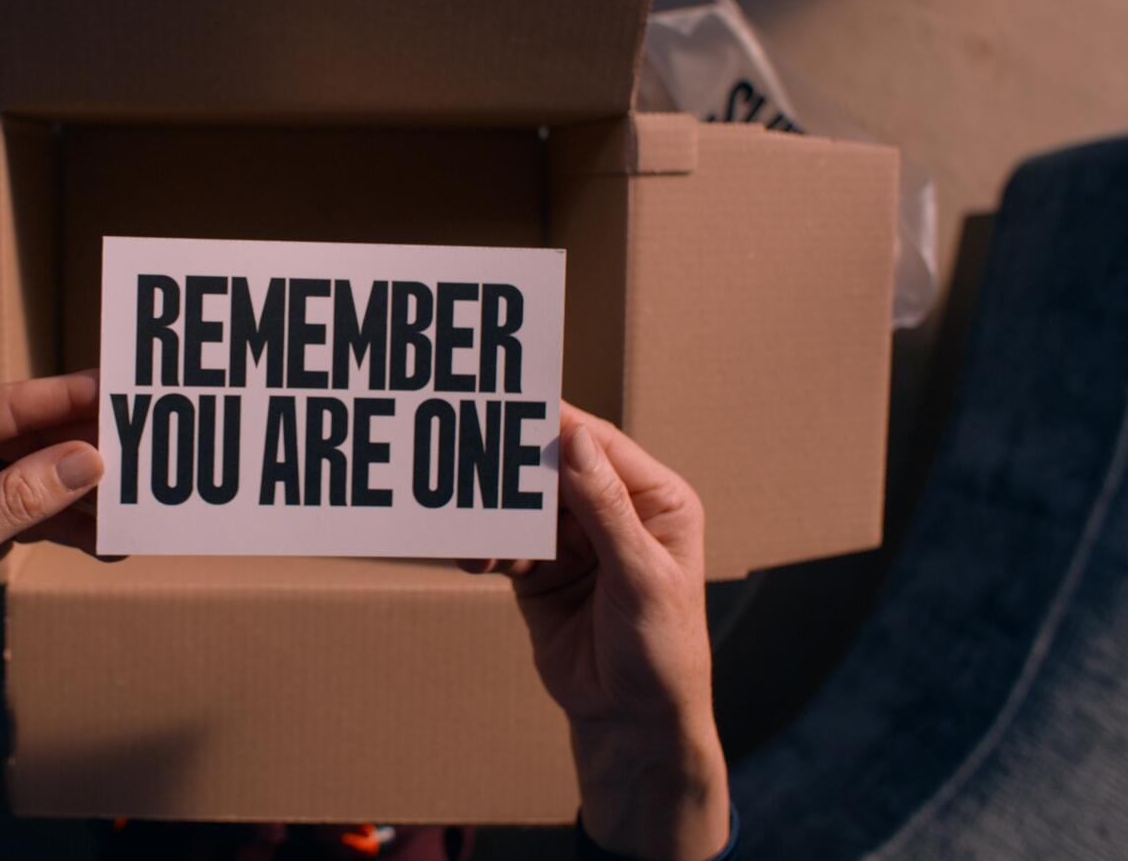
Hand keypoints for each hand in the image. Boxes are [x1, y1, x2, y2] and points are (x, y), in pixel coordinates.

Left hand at [0, 371, 104, 763]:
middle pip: (31, 438)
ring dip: (86, 494)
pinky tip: (109, 541)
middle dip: (87, 446)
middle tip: (149, 446)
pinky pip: (38, 516)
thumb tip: (88, 460)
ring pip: (41, 478)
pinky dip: (73, 528)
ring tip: (137, 504)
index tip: (122, 389)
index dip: (66, 397)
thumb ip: (15, 500)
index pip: (5, 407)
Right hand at [463, 403, 729, 859]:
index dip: (556, 425)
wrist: (632, 721)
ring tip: (467, 513)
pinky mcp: (541, 572)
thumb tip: (573, 439)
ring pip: (524, 505)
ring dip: (495, 510)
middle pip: (554, 470)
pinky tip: (476, 557)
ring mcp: (574, 542)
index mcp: (655, 501)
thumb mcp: (640, 576)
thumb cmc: (661, 651)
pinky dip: (487, 545)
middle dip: (514, 465)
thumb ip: (605, 508)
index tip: (510, 405)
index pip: (599, 446)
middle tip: (471, 451)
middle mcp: (614, 513)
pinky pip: (506, 543)